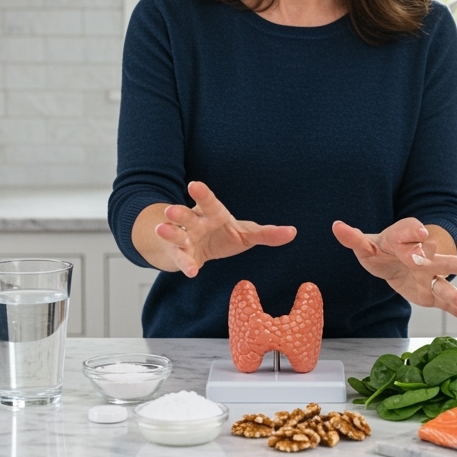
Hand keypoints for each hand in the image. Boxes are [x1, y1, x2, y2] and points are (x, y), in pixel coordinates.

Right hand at [154, 181, 296, 276]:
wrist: (197, 249)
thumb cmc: (222, 235)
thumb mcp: (245, 234)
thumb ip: (267, 234)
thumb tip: (293, 232)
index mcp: (211, 212)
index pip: (207, 201)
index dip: (201, 194)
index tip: (193, 185)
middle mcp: (195, 222)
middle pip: (186, 215)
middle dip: (178, 213)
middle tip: (171, 210)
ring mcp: (184, 238)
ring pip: (175, 233)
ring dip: (170, 232)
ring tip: (163, 229)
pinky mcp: (180, 255)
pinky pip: (181, 259)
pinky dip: (185, 264)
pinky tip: (191, 272)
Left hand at [332, 218, 456, 320]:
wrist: (393, 260)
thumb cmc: (380, 249)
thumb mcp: (365, 244)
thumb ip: (354, 238)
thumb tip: (337, 227)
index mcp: (405, 239)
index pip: (411, 234)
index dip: (414, 234)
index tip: (420, 234)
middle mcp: (423, 256)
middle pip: (440, 259)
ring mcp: (429, 276)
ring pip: (444, 284)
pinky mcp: (430, 293)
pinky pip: (442, 302)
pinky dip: (455, 310)